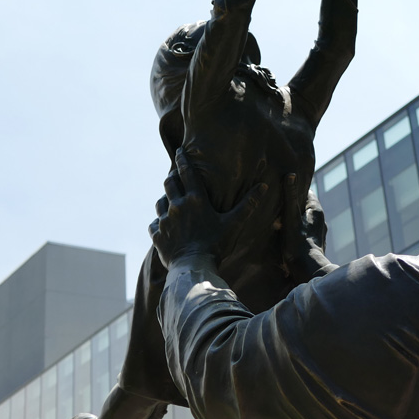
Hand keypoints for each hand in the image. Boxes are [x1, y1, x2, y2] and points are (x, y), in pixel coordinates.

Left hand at [149, 149, 270, 267]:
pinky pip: (154, 224)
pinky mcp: (157, 235)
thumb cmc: (216, 245)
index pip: (187, 172)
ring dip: (164, 199)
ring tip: (169, 200)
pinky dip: (158, 223)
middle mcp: (177, 206)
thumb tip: (264, 186)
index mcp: (196, 200)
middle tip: (174, 176)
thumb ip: (248, 204)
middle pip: (169, 183)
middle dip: (172, 177)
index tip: (180, 150)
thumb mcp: (235, 223)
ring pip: (159, 202)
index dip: (183, 159)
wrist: (194, 267)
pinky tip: (163, 226)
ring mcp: (165, 221)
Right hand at [282, 174, 335, 280]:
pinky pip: (302, 229)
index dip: (293, 187)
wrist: (308, 270)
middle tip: (274, 201)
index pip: (305, 191)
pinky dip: (294, 228)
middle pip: (303, 205)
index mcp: (316, 210)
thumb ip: (290, 197)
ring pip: (303, 218)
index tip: (280, 184)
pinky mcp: (314, 242)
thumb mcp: (290, 218)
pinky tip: (283, 233)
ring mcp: (318, 231)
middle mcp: (320, 219)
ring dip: (291, 217)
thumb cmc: (298, 244)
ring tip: (276, 217)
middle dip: (291, 203)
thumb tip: (290, 174)